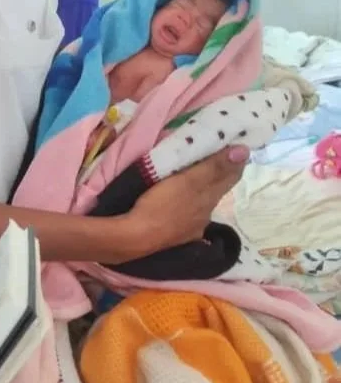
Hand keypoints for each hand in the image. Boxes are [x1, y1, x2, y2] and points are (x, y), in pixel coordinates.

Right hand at [119, 145, 249, 261]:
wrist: (138, 237)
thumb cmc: (162, 205)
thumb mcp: (188, 181)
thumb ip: (214, 167)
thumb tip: (245, 151)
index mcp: (210, 198)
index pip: (231, 176)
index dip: (236, 161)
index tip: (237, 145)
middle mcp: (206, 214)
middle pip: (218, 190)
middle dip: (220, 173)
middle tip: (216, 154)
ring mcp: (192, 227)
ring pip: (203, 203)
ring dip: (203, 189)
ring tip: (195, 176)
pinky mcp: (177, 235)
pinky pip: (189, 215)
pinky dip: (189, 204)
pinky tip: (181, 203)